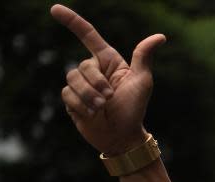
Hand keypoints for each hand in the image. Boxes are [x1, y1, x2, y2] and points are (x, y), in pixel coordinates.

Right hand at [50, 4, 165, 154]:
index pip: (88, 35)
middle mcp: (93, 70)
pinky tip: (92, 114)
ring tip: (102, 108)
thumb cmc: (135, 108)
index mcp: (108, 61)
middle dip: (97, 84)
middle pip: (82, 66)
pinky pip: (67, 95)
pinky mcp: (72, 100)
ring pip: (72, 79)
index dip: (72, 21)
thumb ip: (144, 57)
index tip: (54, 9)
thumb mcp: (142, 82)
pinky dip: (81, 105)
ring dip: (89, 96)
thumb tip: (160, 37)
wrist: (122, 136)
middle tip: (110, 98)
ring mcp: (81, 85)